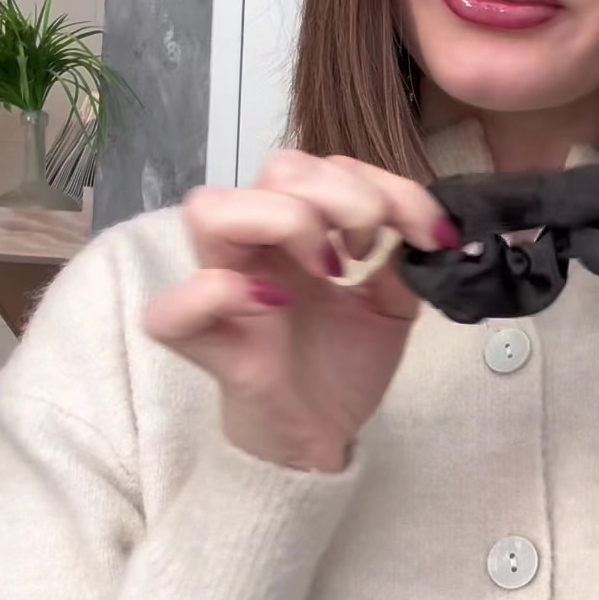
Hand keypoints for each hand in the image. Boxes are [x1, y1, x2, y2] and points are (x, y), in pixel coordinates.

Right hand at [143, 152, 461, 471]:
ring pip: (210, 208)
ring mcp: (221, 287)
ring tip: (327, 269)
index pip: (326, 166)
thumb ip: (403, 258)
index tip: (426, 232)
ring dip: (284, 222)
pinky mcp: (203, 342)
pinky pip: (171, 307)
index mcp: (297, 227)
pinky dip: (219, 294)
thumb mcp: (393, 303)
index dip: (383, 184)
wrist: (324, 433)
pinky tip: (272, 305)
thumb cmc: (344, 363)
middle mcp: (255, 244)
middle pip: (277, 168)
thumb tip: (427, 228)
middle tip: (368, 248)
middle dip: (342, 196)